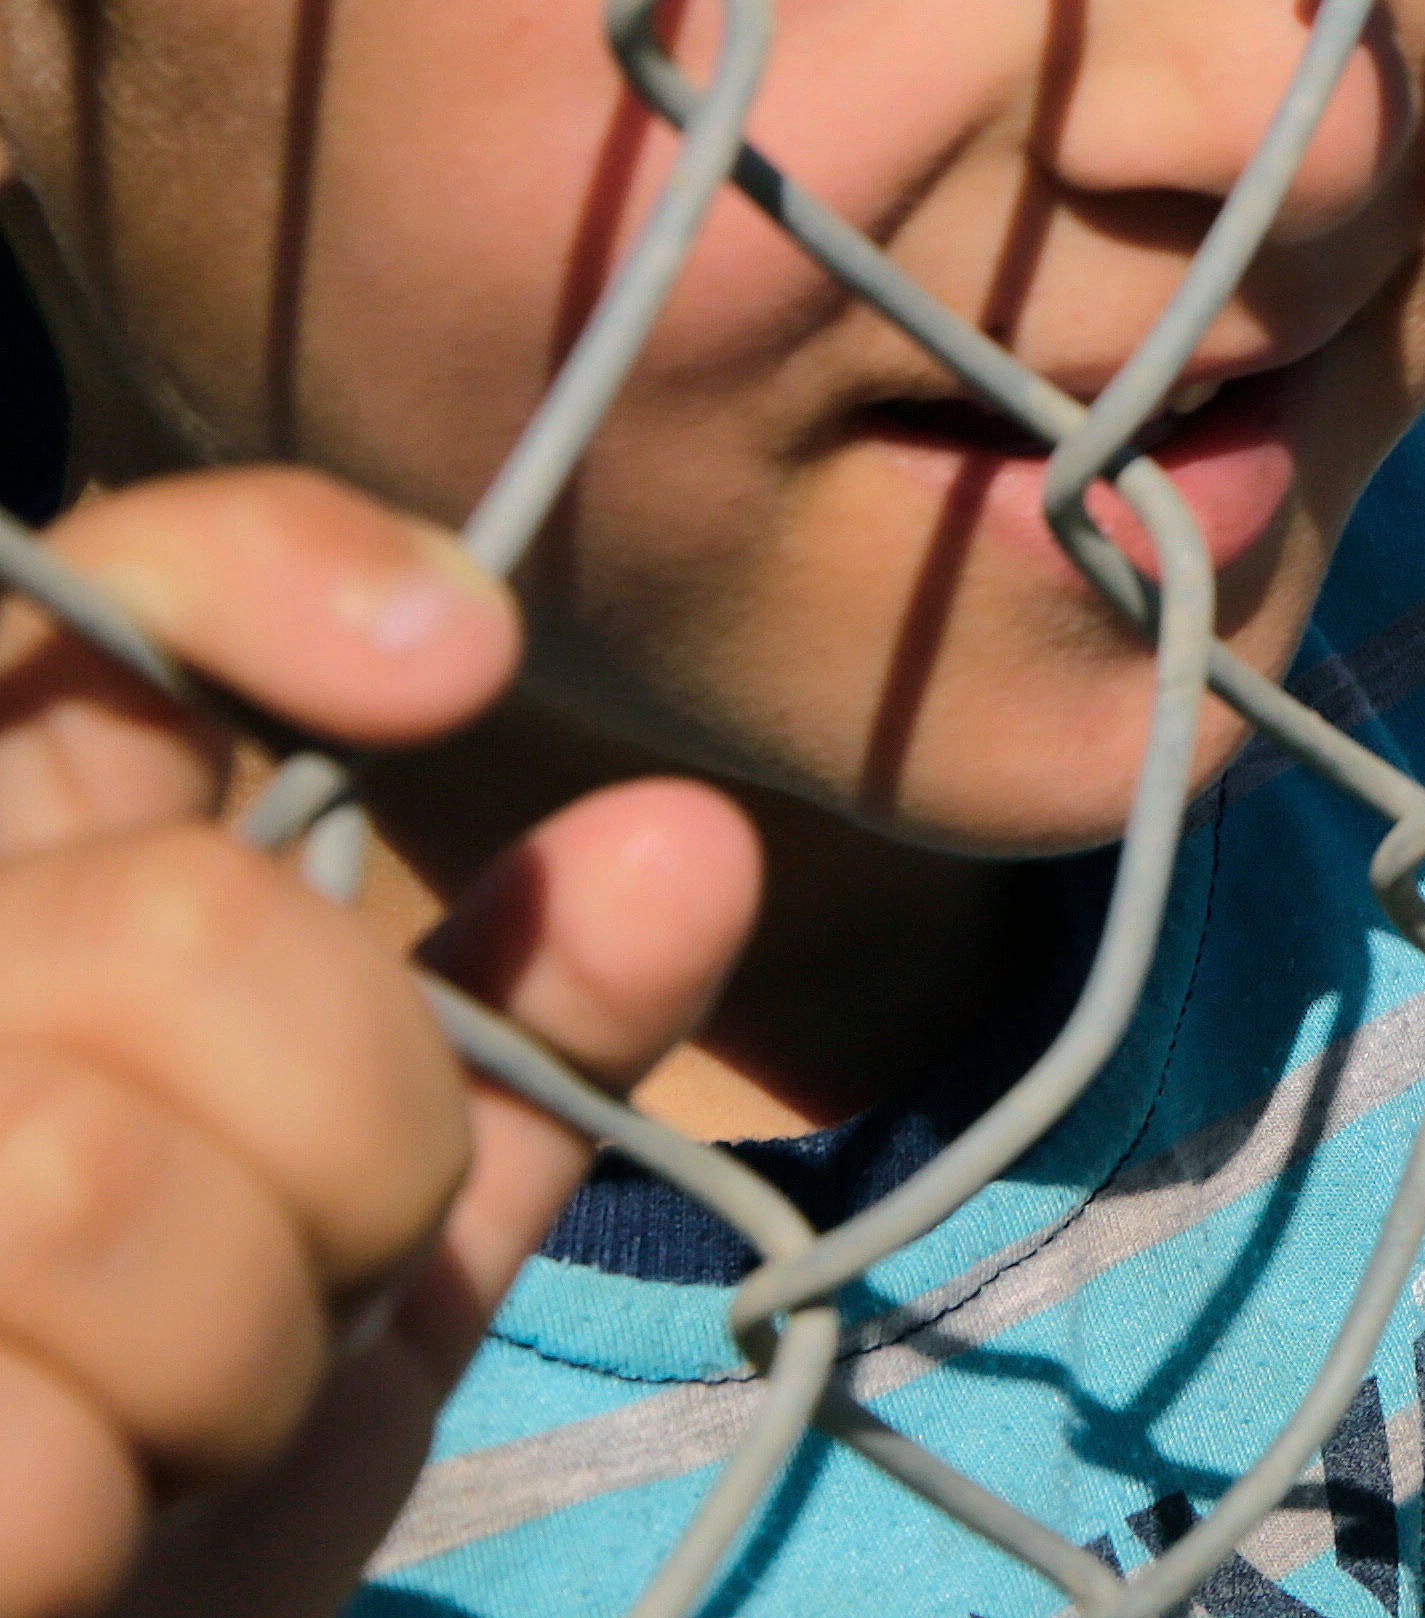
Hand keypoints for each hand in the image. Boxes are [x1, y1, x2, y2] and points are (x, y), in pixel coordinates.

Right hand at [0, 472, 755, 1617]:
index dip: (265, 569)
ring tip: (171, 1435)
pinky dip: (91, 1519)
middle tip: (314, 1286)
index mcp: (7, 899)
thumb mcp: (379, 1252)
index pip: (87, 607)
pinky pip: (13, 1439)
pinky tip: (63, 1546)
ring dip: (223, 1364)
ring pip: (85, 1182)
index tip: (469, 655)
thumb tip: (691, 840)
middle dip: (354, 1145)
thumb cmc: (174, 1481)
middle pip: (185, 928)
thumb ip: (511, 1050)